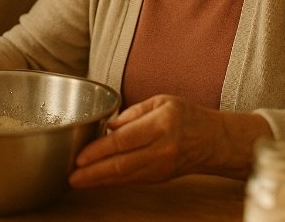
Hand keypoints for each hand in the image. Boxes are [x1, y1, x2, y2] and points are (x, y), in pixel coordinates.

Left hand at [69, 95, 216, 187]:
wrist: (212, 141)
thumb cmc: (187, 116)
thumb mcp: (161, 101)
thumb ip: (133, 112)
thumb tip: (109, 125)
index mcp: (161, 125)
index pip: (124, 140)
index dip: (99, 150)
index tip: (80, 156)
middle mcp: (162, 149)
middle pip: (122, 164)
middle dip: (93, 172)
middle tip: (72, 176)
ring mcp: (161, 167)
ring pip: (125, 177)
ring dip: (99, 180)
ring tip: (78, 181)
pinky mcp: (159, 178)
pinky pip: (131, 181)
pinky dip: (112, 182)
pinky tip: (96, 181)